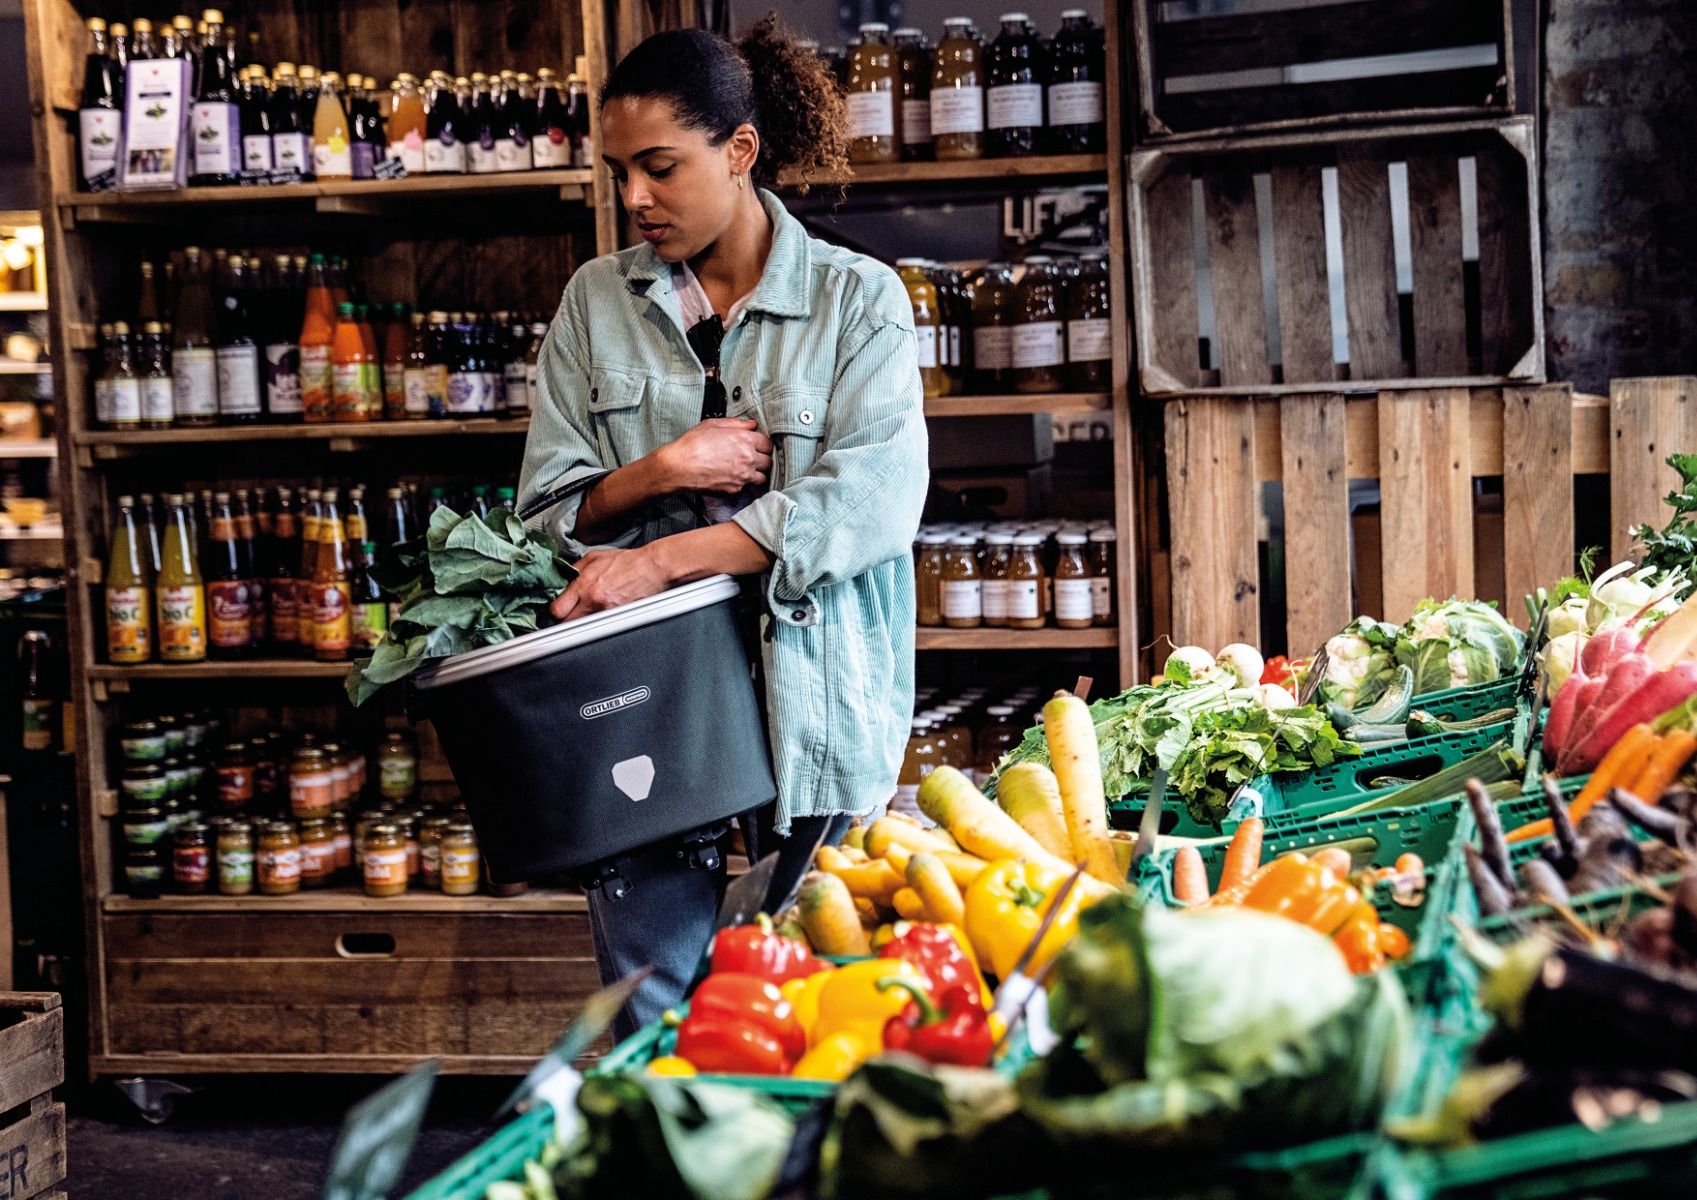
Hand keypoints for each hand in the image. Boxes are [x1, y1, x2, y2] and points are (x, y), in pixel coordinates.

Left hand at [550, 547, 673, 621]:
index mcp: (585, 584)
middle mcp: (594, 601)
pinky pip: (601, 626)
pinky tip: (602, 611)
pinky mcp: (618, 618)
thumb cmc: (627, 562)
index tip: (558, 608)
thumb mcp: (594, 557)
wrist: (652, 569)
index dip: (554, 611)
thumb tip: (561, 582)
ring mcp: (607, 613)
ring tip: (587, 610)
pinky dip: (598, 622)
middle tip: (569, 613)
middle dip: (565, 620)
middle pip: (567, 625)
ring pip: (583, 628)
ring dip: (581, 622)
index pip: (557, 610)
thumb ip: (574, 570)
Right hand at [657, 418, 772, 494]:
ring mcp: (743, 475)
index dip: (762, 444)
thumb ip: (736, 423)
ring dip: (757, 472)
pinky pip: (748, 486)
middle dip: (762, 458)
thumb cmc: (693, 445)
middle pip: (768, 461)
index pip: (768, 443)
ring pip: (762, 476)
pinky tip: (735, 477)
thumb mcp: (713, 424)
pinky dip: (744, 482)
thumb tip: (750, 424)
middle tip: (753, 457)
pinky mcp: (735, 488)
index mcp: (745, 439)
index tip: (758, 445)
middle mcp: (748, 458)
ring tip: (747, 469)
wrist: (680, 467)